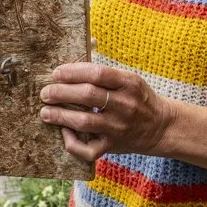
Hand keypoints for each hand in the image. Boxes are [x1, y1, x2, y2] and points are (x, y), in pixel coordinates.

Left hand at [39, 62, 174, 161]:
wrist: (161, 127)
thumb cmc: (137, 97)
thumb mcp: (129, 79)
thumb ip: (104, 71)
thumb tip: (75, 56)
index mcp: (129, 83)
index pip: (96, 73)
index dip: (72, 71)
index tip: (56, 73)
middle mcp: (125, 105)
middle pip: (87, 95)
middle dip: (61, 92)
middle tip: (46, 92)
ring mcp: (119, 127)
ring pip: (84, 121)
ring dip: (60, 116)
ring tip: (45, 112)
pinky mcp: (113, 146)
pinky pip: (89, 149)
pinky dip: (72, 142)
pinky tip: (64, 132)